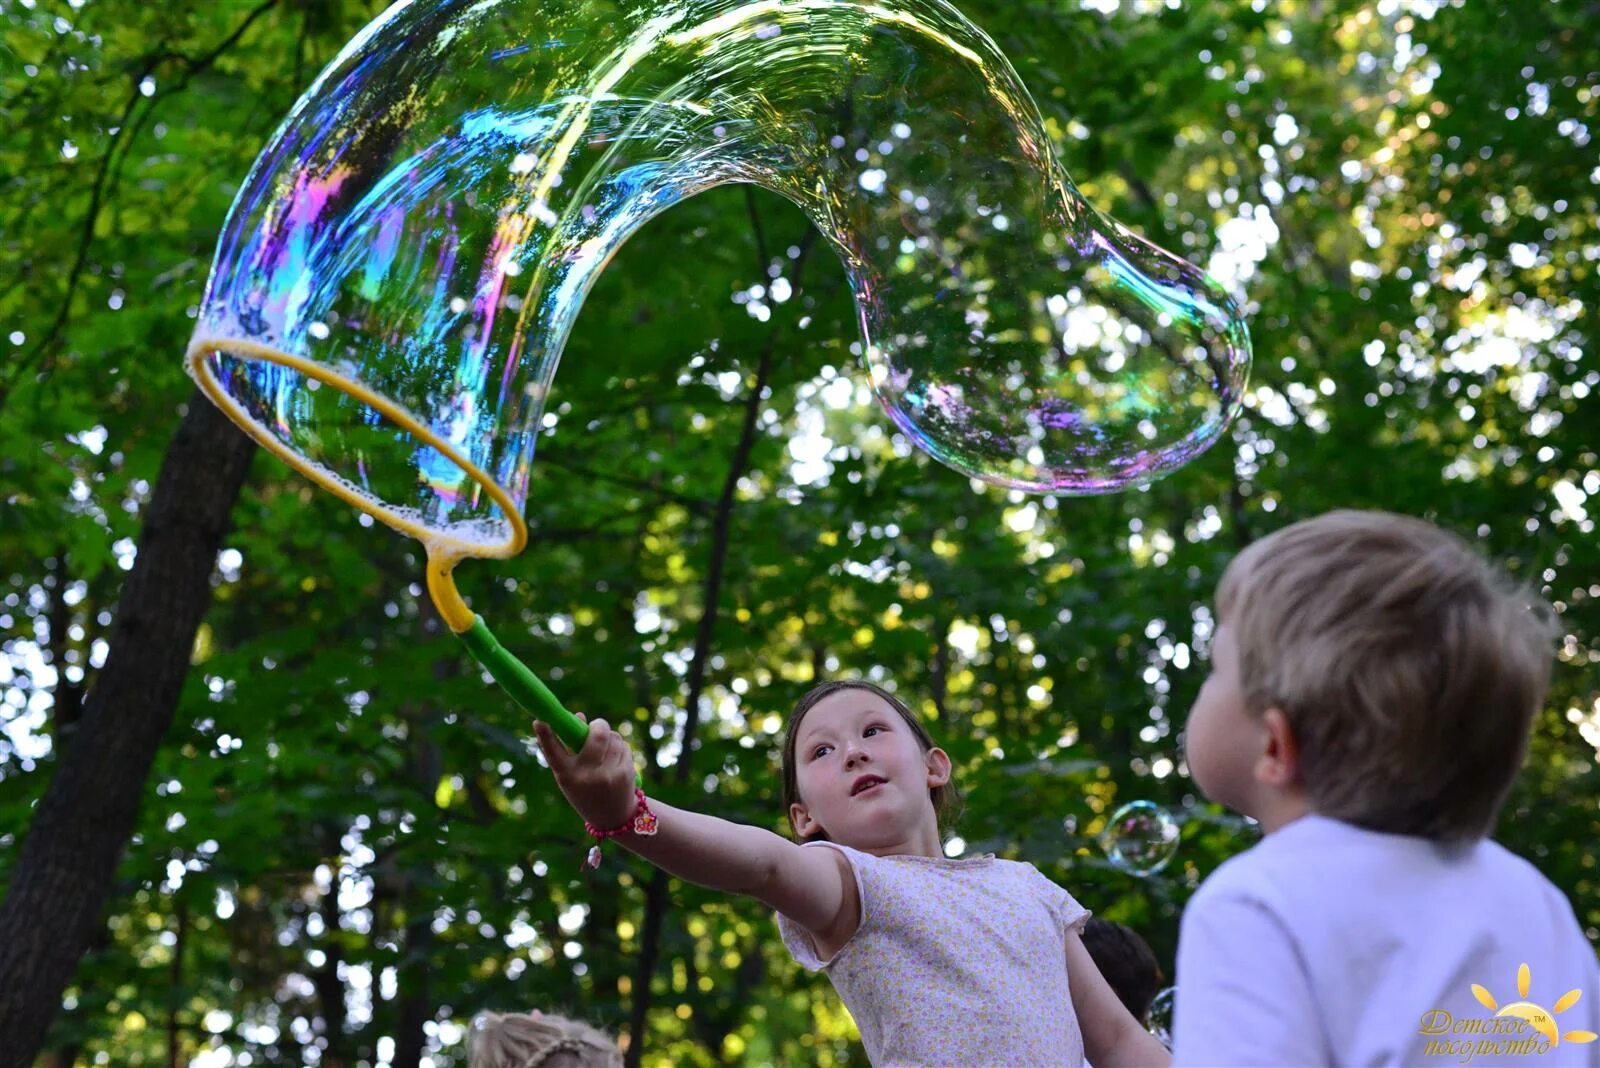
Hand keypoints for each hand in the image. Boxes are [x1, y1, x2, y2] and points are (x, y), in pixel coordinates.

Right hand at [533, 712, 638, 830]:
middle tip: (597, 725)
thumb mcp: (572, 775)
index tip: (540, 721)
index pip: (553, 752)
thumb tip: (579, 715)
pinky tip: (616, 759)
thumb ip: (570, 748)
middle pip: (597, 735)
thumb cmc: (586, 790)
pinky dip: (620, 747)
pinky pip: (624, 746)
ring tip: (606, 748)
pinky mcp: (625, 773)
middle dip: (598, 725)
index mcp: (566, 776)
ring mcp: (607, 775)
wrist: (613, 817)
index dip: (545, 735)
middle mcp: (586, 776)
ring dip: (610, 736)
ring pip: (613, 738)